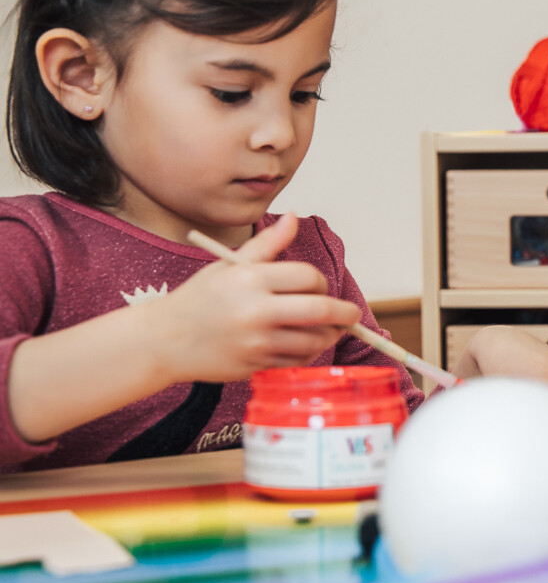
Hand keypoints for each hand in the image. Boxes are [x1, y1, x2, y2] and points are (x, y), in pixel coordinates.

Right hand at [143, 214, 360, 382]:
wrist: (163, 340)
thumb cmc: (199, 299)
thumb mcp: (229, 265)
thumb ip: (267, 244)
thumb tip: (294, 217)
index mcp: (250, 279)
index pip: (307, 276)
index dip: (321, 282)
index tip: (320, 287)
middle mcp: (254, 310)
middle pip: (320, 310)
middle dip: (344, 313)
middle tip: (350, 314)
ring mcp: (255, 341)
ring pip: (313, 340)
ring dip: (328, 335)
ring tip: (329, 330)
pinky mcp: (255, 365)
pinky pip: (297, 361)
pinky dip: (308, 354)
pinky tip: (305, 345)